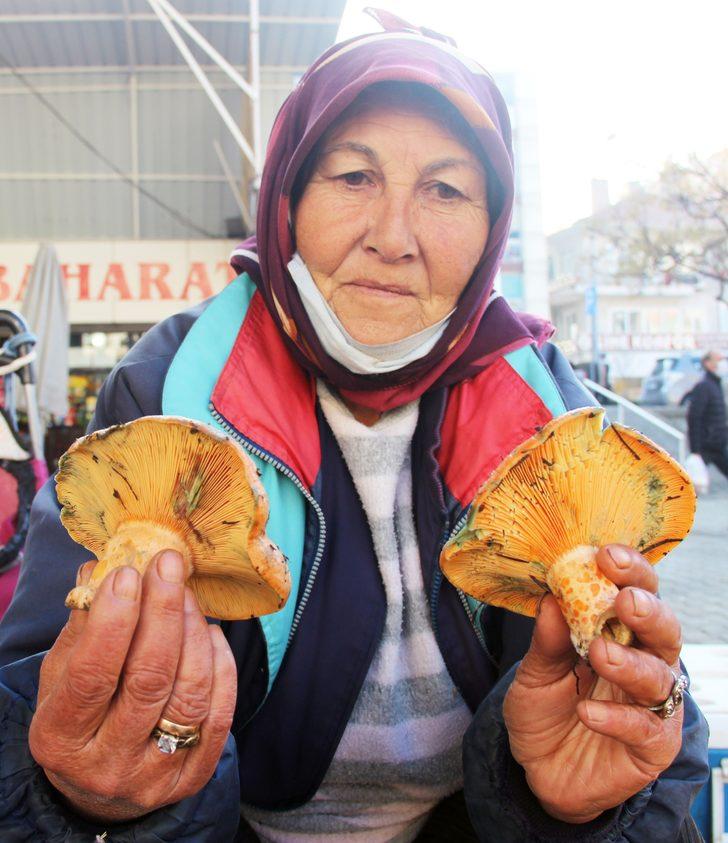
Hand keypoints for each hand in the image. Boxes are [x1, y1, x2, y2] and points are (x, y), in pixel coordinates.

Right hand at [29, 551, 236, 822]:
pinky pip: (220, 712)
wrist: (100, 787)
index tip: (128, 573)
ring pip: (189, 694)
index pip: (91, 675)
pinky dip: (220, 663)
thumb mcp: (61, 675)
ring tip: (187, 595)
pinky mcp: (194, 778)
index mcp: (60, 738)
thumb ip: (81, 627)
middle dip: (163, 613)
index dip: (113, 620)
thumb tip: (102, 568)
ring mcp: (154, 777)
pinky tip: (208, 633)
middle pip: (147, 680)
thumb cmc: (80, 714)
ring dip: (193, 632)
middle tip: (169, 566)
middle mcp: (107, 764)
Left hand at [503, 545, 682, 822]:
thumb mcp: (534, 671)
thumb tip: (551, 597)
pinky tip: (587, 712)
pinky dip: (617, 718)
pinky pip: (645, 728)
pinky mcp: (652, 745)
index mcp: (618, 631)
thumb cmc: (544, 709)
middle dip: (649, 610)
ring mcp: (652, 703)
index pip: (635, 591)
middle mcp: (644, 660)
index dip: (629, 571)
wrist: (540, 770)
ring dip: (632, 663)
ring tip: (600, 654)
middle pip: (664, 628)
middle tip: (625, 601)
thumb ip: (546, 640)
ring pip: (661, 676)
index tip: (608, 554)